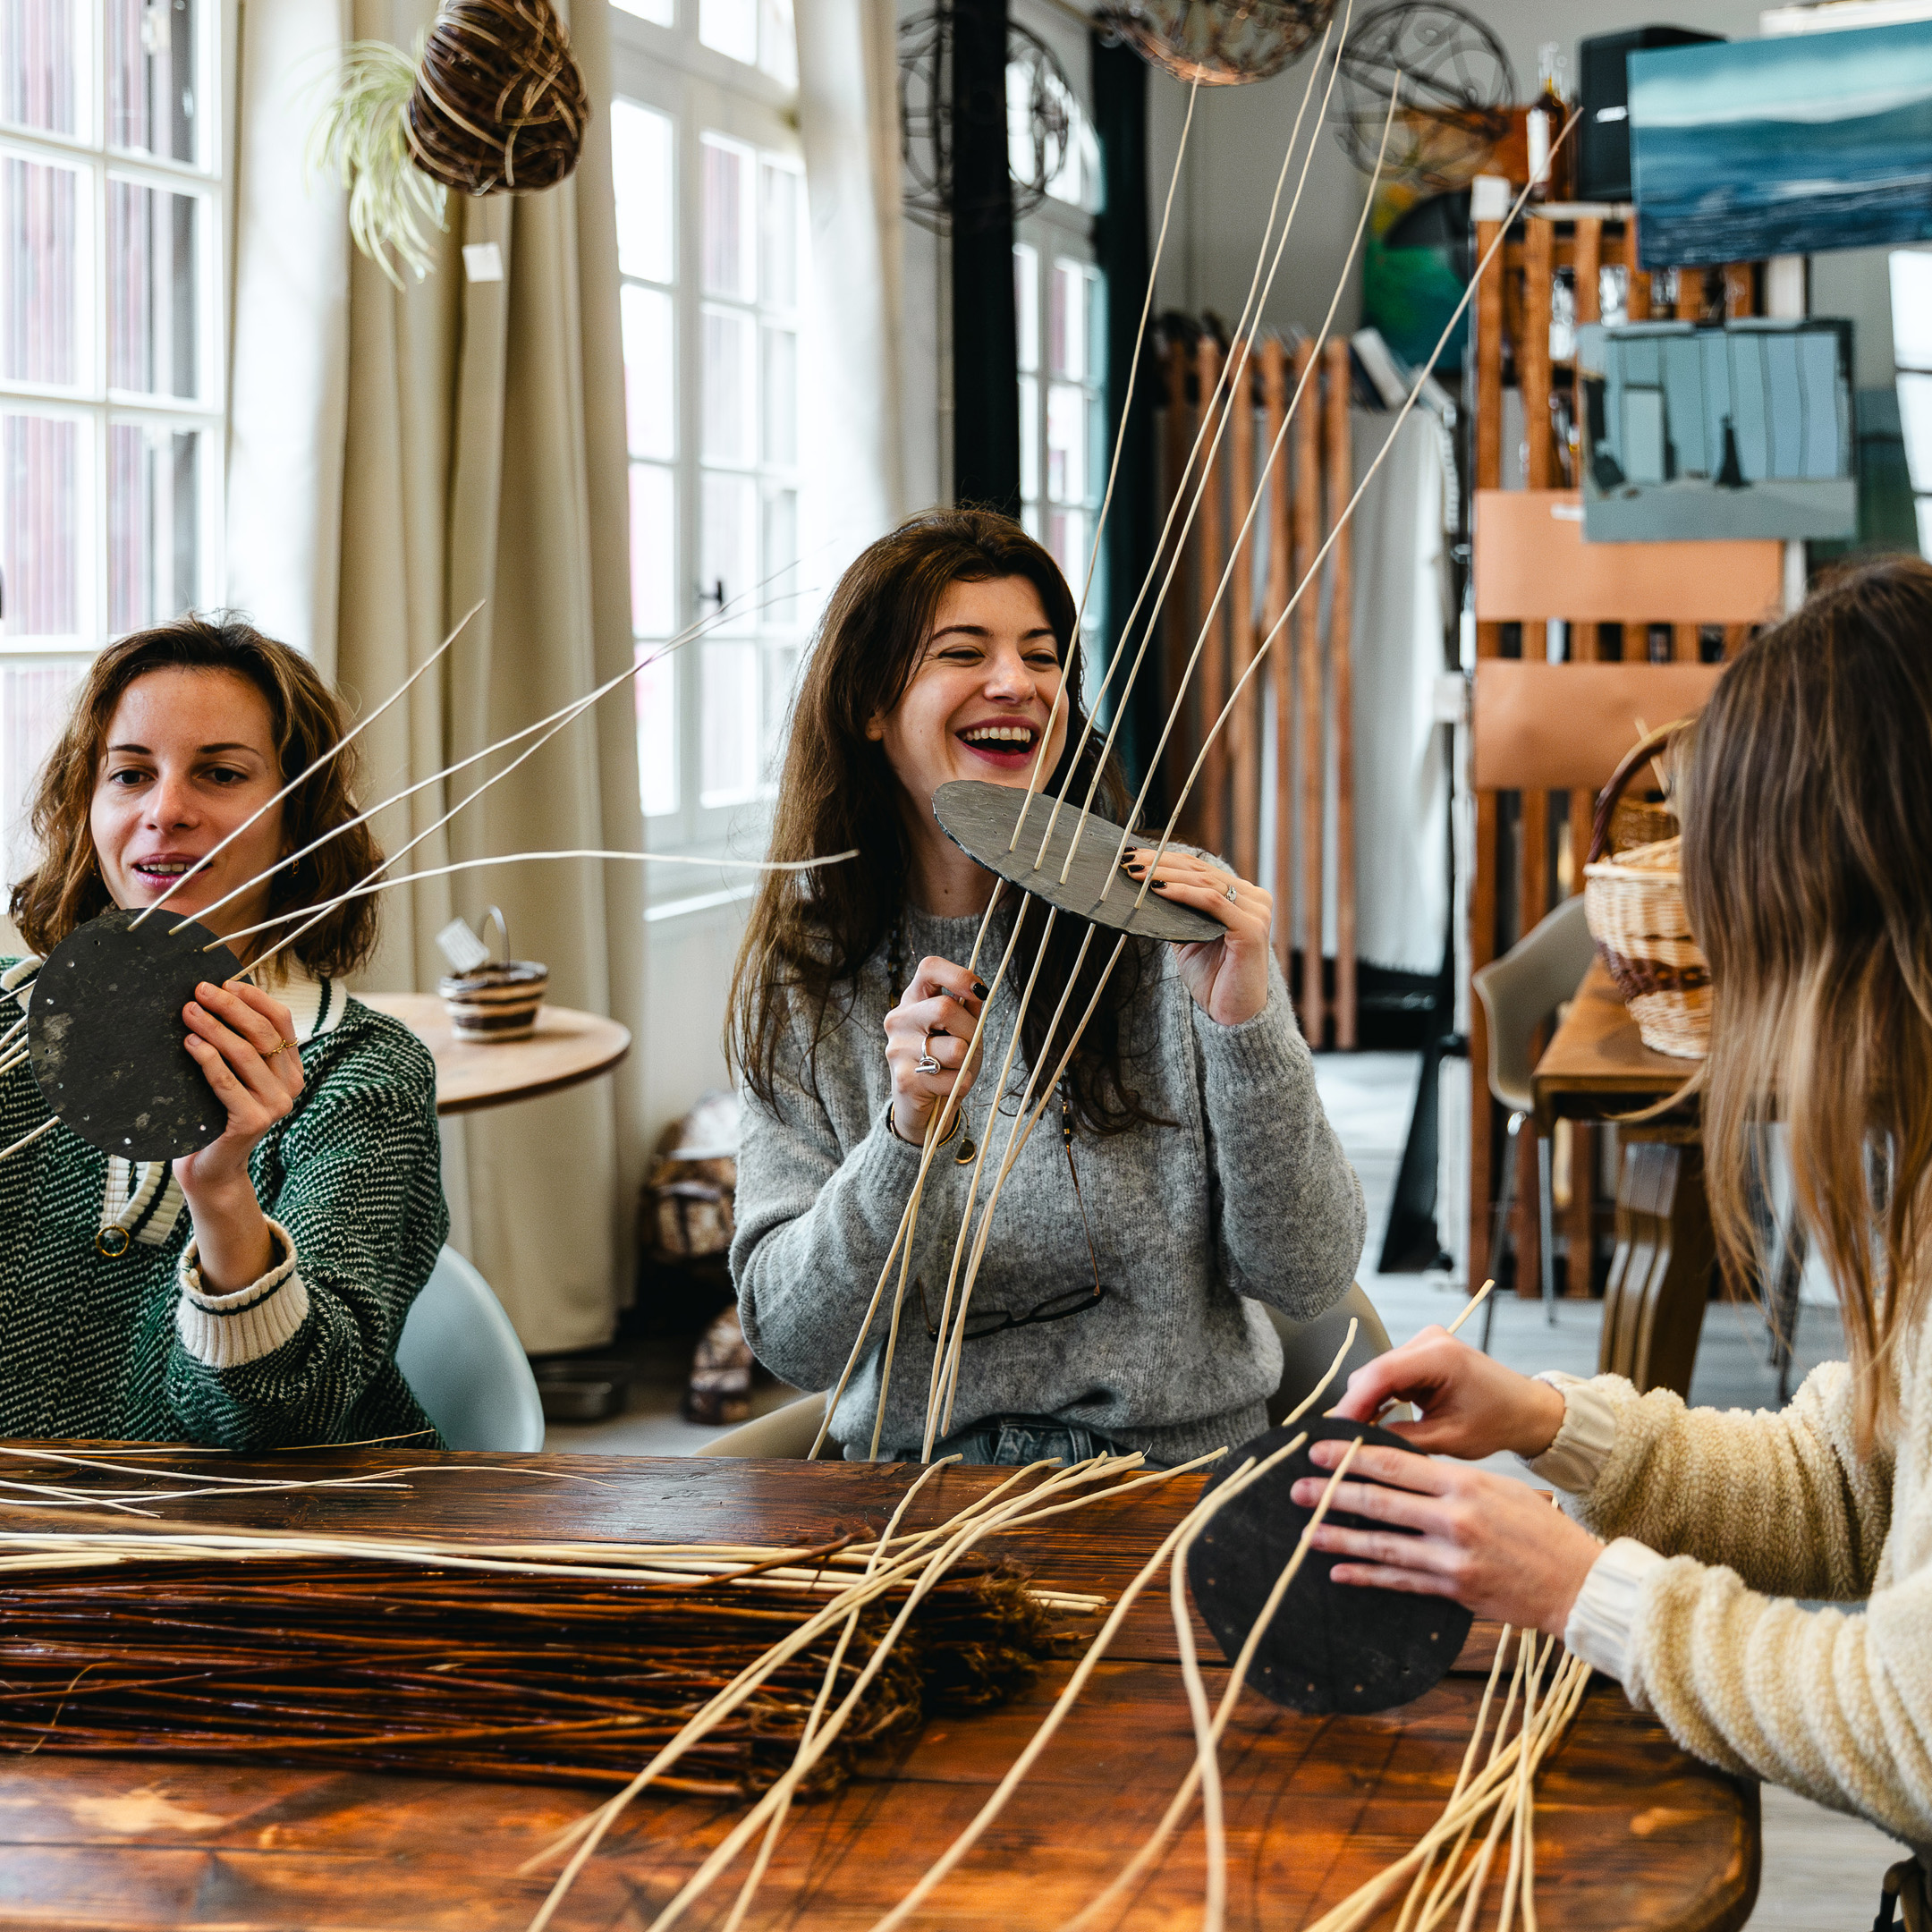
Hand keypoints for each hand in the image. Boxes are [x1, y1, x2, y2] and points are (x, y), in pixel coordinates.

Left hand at [174, 979, 303, 1290]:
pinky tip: (189, 1044)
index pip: (282, 1021)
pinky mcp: (252, 1122)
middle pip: (263, 1033)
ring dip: (214, 1028)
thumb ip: (238, 1046)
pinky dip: (207, 1059)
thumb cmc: (215, 1116)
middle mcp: (290, 1087)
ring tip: (187, 1012)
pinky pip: (226, 1083)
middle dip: (230, 1007)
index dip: (255, 998)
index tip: (225, 982)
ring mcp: (274, 1106)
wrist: (211, 1168)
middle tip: (199, 991)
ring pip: (245, 1054)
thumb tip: (216, 998)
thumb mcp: (234, 1076)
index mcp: (290, 1070)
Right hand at [883, 955, 986, 1143]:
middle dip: (969, 1030)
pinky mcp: (905, 1079)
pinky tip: (946, 1086)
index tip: (978, 990)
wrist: (924, 1106)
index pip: (929, 968)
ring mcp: (897, 1049)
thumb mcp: (962, 1031)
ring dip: (966, 1062)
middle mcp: (898, 1020)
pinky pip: (953, 1078)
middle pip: (944, 1009)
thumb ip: (969, 1010)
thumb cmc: (946, 1062)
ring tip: (954, 1068)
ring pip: (955, 1048)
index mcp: (913, 1000)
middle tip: (968, 1045)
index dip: (958, 974)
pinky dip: (961, 1084)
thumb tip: (979, 991)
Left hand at [1122, 848, 1272, 1026]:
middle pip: (1200, 870)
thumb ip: (1178, 912)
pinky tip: (1159, 889)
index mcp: (1242, 896)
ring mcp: (1256, 911)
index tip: (1133, 856)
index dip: (1166, 859)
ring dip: (1166, 875)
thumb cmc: (1212, 978)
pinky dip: (1183, 893)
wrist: (1231, 1014)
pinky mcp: (1251, 928)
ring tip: (1137, 874)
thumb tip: (1144, 887)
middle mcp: (1254, 898)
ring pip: (1205, 882)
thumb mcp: (1189, 937)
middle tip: (1129, 860)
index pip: (1199, 868)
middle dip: (1160, 862)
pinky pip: (1212, 902)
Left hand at [1290, 1441, 1604, 1638]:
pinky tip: (1341, 1573)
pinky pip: (1402, 1581)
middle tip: (1299, 1489)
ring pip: (1384, 1544)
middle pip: (1381, 1502)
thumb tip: (1400, 1469)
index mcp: (1465, 1484)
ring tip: (1308, 1533)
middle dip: (1334, 1494)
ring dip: (1341, 1539)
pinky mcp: (1456, 1589)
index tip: (1319, 1452)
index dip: (1352, 1458)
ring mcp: (1454, 1557)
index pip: (1396, 1464)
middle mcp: (1455, 1518)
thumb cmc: (1541, 1529)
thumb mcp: (1498, 1487)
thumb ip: (1449, 1480)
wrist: (1579, 1582)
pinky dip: (1368, 1576)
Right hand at [1327, 1327, 1568, 1461]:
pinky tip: (1377, 1422)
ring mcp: (1423, 1344)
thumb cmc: (1499, 1421)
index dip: (1353, 1403)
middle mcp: (1428, 1341)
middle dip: (1357, 1406)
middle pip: (1373, 1372)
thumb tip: (1362, 1445)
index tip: (1336, 1430)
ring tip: (1362, 1436)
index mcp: (1440, 1356)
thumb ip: (1403, 1439)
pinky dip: (1379, 1398)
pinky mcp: (1420, 1354)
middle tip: (1346, 1441)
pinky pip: (1387, 1375)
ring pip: (1376, 1374)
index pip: (1381, 1374)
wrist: (1526, 1409)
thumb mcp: (1450, 1438)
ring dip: (1367, 1403)